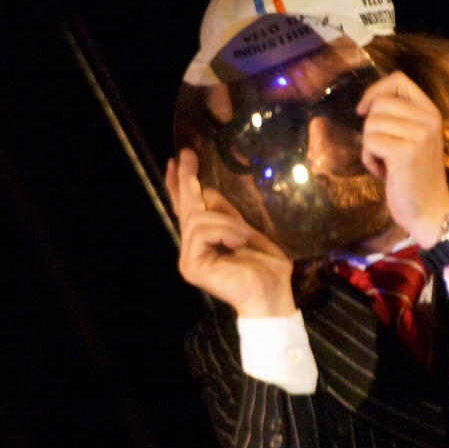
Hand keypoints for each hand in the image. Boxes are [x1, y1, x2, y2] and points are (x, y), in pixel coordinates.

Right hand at [165, 149, 295, 317]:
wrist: (272, 292)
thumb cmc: (266, 266)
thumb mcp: (247, 230)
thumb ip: (226, 215)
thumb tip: (207, 191)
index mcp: (205, 241)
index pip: (188, 210)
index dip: (179, 186)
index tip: (176, 162)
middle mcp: (192, 248)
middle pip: (186, 209)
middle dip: (185, 180)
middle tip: (186, 155)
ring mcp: (188, 258)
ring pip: (197, 218)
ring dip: (225, 221)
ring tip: (243, 235)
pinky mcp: (190, 265)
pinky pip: (202, 231)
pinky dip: (224, 231)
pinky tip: (238, 242)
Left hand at [356, 71, 448, 247]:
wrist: (431, 212)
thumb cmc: (415, 178)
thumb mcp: (415, 139)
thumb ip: (400, 118)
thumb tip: (367, 103)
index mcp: (431, 112)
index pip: (398, 80)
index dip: (375, 91)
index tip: (364, 111)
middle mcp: (428, 120)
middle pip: (379, 103)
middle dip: (370, 127)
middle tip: (382, 150)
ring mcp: (419, 135)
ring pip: (371, 123)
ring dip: (370, 146)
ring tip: (385, 164)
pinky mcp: (405, 152)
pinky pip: (370, 143)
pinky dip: (369, 160)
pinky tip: (384, 173)